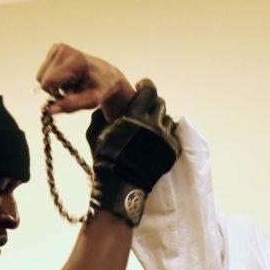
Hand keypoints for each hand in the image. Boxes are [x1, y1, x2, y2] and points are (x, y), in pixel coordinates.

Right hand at [36, 43, 135, 116]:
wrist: (106, 74)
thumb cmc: (100, 87)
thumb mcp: (92, 100)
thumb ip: (71, 105)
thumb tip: (51, 110)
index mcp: (76, 61)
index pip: (49, 82)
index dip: (55, 93)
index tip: (71, 92)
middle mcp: (64, 50)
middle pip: (42, 78)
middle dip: (54, 88)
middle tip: (72, 88)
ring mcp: (59, 47)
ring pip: (40, 75)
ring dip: (55, 83)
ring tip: (71, 81)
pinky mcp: (55, 48)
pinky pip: (44, 69)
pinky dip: (55, 76)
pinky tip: (69, 75)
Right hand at [87, 80, 180, 223]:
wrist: (120, 183)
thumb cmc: (105, 156)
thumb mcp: (95, 132)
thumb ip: (101, 115)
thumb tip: (104, 106)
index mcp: (135, 115)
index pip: (149, 90)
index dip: (145, 86)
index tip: (141, 87)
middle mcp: (153, 123)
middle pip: (160, 104)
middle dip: (152, 105)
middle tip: (145, 111)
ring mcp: (165, 137)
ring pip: (168, 119)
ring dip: (160, 121)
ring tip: (151, 128)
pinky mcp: (173, 150)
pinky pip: (174, 135)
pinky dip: (166, 135)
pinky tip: (157, 140)